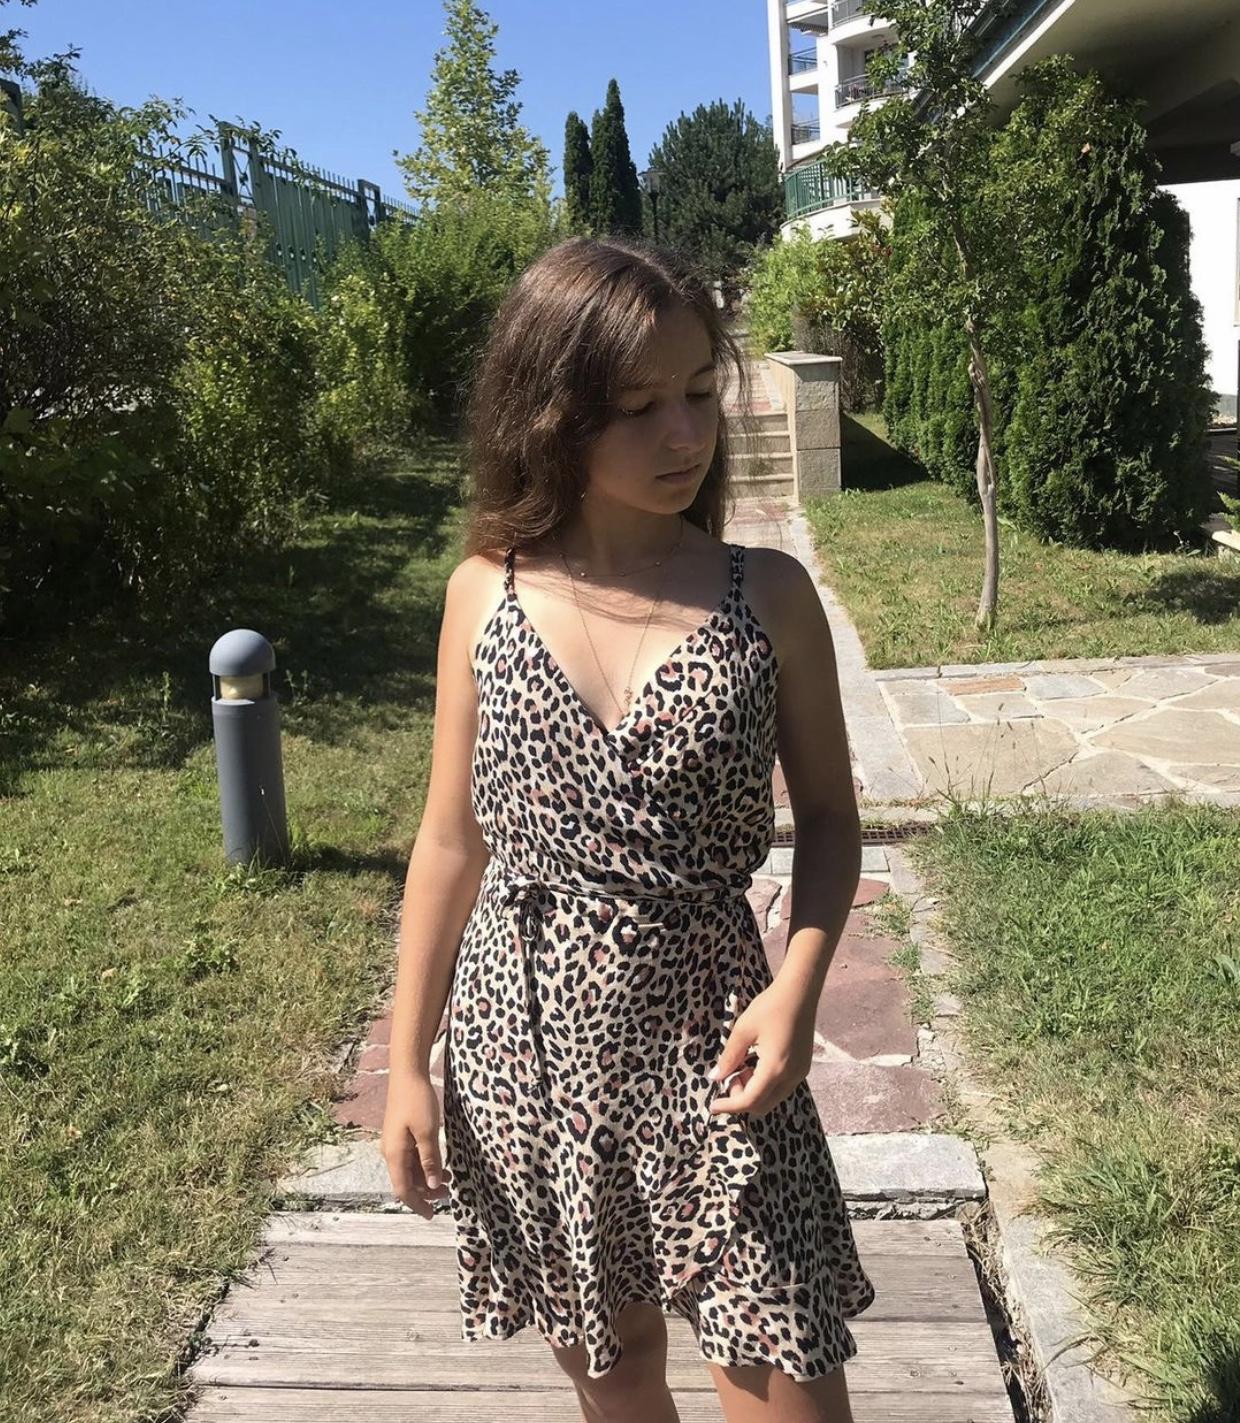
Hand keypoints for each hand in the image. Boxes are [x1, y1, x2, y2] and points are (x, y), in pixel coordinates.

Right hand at [380, 1069, 450, 1219]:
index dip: (417, 1204)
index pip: (403, 1189)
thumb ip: (429, 1160)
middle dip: (425, 1192)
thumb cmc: (417, 1101)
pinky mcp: (400, 1134)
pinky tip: (438, 1163)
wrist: (407, 1074)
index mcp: (394, 1154)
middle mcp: (390, 1151)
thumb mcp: (427, 1132)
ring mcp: (394, 1143)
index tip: (431, 1215)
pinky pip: (410, 1157)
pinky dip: (423, 1165)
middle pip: (406, 1182)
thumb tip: (432, 1185)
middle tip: (447, 1194)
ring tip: (448, 1179)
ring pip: (409, 1170)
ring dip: (426, 1178)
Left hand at [707, 980, 815, 1118]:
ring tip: (742, 1066)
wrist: (799, 992)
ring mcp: (799, 1073)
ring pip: (772, 1097)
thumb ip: (729, 1057)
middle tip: (730, 1076)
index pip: (750, 1101)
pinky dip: (765, 1084)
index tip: (712, 1105)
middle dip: (742, 1099)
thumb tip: (716, 1077)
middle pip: (762, 1105)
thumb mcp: (743, 1030)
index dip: (729, 1106)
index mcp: (775, 1068)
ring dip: (754, 1091)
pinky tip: (755, 1063)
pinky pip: (781, 1087)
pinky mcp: (802, 1066)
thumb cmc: (770, 1007)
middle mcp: (791, 1076)